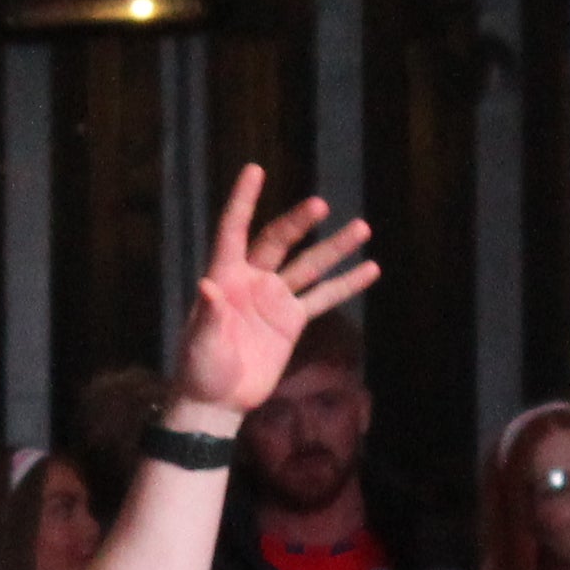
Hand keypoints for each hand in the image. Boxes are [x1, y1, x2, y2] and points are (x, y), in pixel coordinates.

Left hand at [161, 165, 380, 423]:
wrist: (219, 400)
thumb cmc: (200, 369)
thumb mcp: (200, 343)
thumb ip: (208, 315)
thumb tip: (207, 286)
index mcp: (224, 276)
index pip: (234, 229)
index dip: (244, 200)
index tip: (255, 169)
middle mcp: (251, 280)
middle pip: (278, 242)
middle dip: (299, 223)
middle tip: (320, 205)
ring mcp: (274, 299)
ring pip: (309, 266)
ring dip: (334, 248)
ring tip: (362, 228)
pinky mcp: (291, 321)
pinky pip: (323, 298)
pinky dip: (346, 284)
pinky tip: (370, 269)